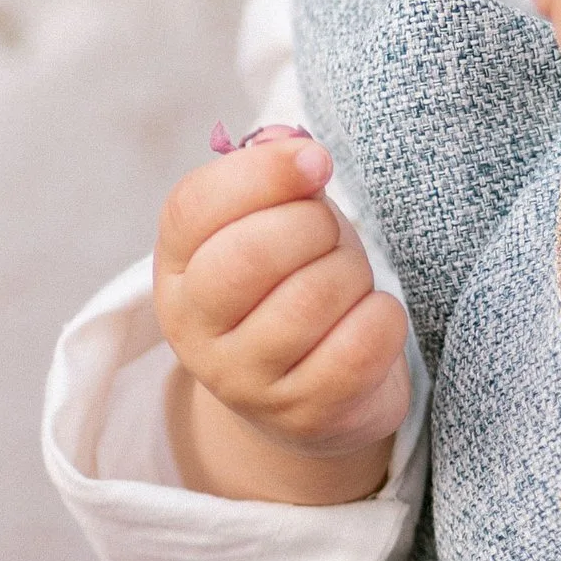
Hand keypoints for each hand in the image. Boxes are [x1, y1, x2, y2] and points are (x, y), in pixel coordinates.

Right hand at [153, 133, 409, 506]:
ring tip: (347, 283)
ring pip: (314, 295)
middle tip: (328, 237)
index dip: (263, 172)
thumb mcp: (275, 223)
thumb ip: (276, 177)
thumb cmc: (293, 285)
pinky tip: (370, 319)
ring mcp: (244, 381)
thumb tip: (291, 145)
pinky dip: (383, 317)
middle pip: (253, 253)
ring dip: (353, 273)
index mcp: (177, 267)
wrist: (309, 396)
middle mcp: (194, 328)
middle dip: (315, 226)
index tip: (317, 161)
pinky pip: (361, 344)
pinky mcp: (303, 415)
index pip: (195, 206)